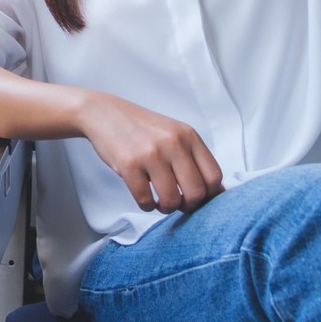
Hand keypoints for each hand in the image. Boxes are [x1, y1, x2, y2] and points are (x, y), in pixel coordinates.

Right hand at [76, 92, 223, 213]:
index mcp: (188, 135)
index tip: (196, 198)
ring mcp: (151, 154)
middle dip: (188, 206)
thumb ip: (194, 158)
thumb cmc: (141, 128)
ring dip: (166, 208)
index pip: (214, 177)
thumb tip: (216, 192)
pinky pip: (145, 200)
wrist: (103, 113)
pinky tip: (144, 197)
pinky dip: (146, 205)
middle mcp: (173, 143)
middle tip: (177, 204)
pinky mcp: (129, 165)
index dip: (208, 195)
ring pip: (171, 200)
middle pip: (196, 193)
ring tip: (159, 202)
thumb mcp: (174, 134)